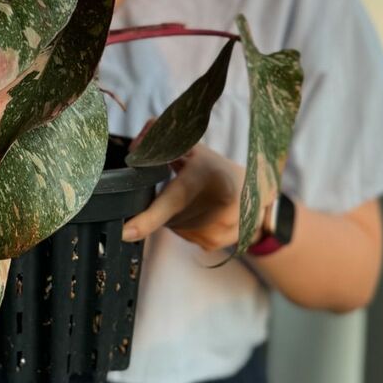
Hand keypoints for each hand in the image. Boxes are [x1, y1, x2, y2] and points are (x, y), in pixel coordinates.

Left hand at [121, 143, 266, 251]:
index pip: (171, 201)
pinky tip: (201, 211)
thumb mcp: (191, 148)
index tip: (126, 231)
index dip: (147, 219)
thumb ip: (160, 140)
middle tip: (182, 187)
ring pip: (175, 228)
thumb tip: (135, 148)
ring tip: (195, 198)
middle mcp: (217, 208)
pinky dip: (187, 224)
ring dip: (176, 215)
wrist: (256, 187)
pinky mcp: (219, 242)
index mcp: (206, 179)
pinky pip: (186, 236)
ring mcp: (221, 229)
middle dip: (165, 204)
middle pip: (168, 217)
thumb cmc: (215, 166)